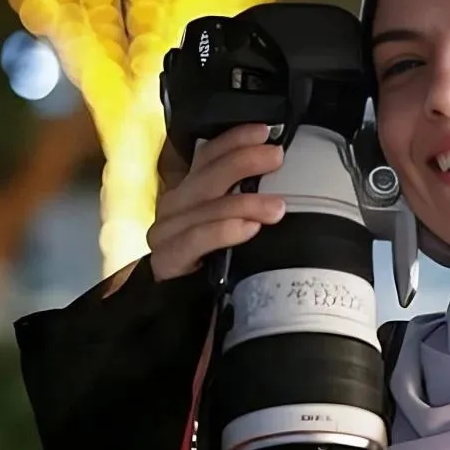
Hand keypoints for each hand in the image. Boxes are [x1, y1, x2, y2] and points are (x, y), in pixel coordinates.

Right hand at [147, 123, 288, 281]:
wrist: (177, 318)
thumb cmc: (210, 273)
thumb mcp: (230, 236)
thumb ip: (245, 211)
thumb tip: (283, 195)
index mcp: (189, 198)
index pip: (206, 158)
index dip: (232, 141)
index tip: (263, 132)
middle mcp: (174, 211)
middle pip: (206, 177)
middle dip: (243, 162)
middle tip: (276, 157)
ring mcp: (166, 235)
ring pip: (204, 209)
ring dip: (243, 203)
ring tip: (276, 206)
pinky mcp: (166, 262)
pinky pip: (195, 241)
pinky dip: (222, 232)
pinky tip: (248, 228)